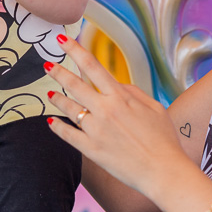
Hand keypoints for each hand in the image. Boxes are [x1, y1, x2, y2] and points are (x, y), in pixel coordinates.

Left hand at [47, 36, 190, 206]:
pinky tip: (51, 122)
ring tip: (51, 94)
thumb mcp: (154, 107)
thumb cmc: (164, 139)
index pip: (92, 66)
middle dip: (58, 72)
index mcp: (121, 97)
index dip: (75, 50)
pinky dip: (57, 127)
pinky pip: (68, 135)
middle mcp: (105, 110)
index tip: (62, 40)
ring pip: (68, 108)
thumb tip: (115, 84)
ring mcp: (96, 130)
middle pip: (74, 84)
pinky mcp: (91, 150)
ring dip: (57, 98)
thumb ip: (132, 92)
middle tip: (47, 65)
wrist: (164, 172)